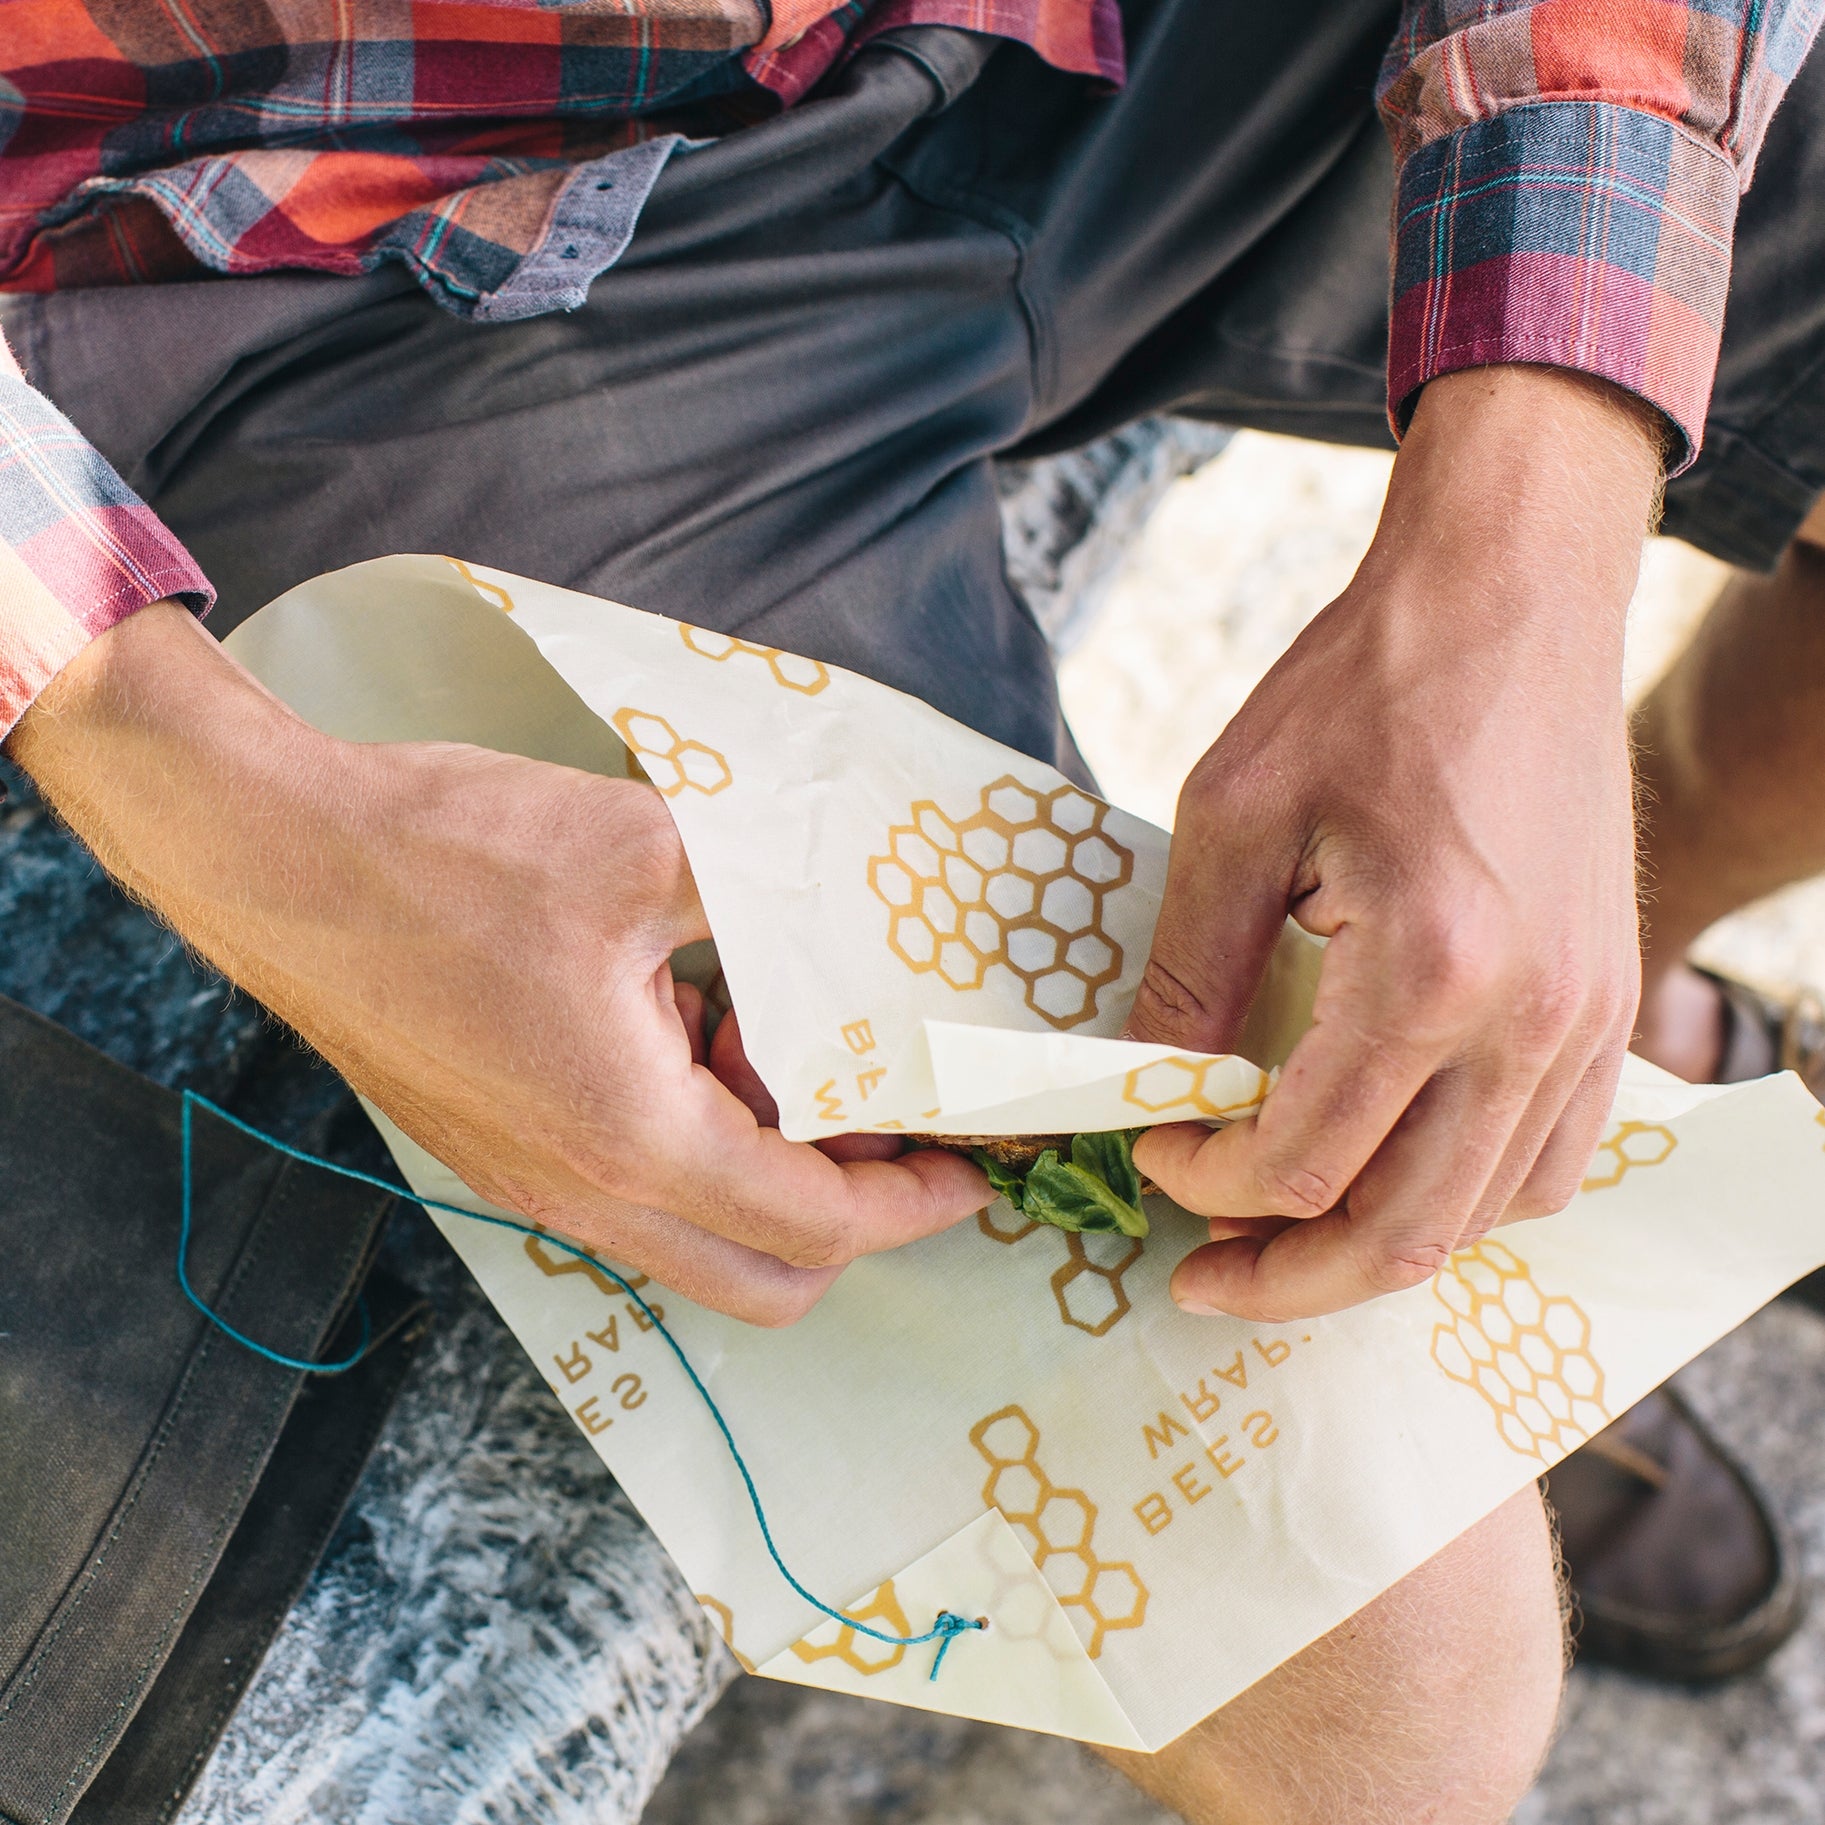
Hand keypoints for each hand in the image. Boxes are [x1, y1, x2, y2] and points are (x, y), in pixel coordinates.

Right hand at [8, 603, 988, 1323]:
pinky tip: (696, 1019)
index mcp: (637, 1139)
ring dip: (768, 1173)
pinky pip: (630, 1189)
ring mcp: (530, 1182)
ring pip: (695, 1238)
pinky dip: (695, 1141)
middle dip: (853, 1219)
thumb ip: (777, 901)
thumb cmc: (448, 852)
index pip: (821, 1225)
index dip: (919, 1202)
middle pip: (766, 1279)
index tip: (979, 1166)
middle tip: (899, 1127)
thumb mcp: (653, 850)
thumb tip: (862, 917)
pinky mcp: (496, 1148)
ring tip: (791, 1045)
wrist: (274, 857)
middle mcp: (584, 1193)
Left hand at [1129, 367, 1661, 1320]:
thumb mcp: (1234, 816)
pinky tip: (1388, 1170)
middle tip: (1204, 1275)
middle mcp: (1533, 1022)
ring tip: (1282, 1229)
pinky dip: (1459, 1199)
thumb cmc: (1364, 688)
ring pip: (1483, 1219)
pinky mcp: (1612, 1006)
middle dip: (1284, 1277)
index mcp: (1433, 973)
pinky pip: (1548, 1164)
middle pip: (1403, 1233)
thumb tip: (1151, 1091)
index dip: (1206, 1181)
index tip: (1151, 1152)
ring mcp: (1592, 1023)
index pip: (1302, 1159)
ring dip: (1371, 1248)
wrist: (1511, 600)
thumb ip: (1188, 976)